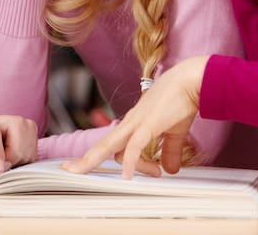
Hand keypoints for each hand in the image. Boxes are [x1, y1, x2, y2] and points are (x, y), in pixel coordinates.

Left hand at [0, 107, 37, 173]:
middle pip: (20, 126)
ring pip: (28, 132)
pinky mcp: (8, 137)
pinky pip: (28, 141)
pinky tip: (9, 167)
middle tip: (0, 171)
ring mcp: (0, 127)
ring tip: (6, 169)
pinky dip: (25, 156)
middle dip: (17, 152)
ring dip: (24, 154)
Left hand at [63, 55, 208, 178]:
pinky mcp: (147, 124)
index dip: (128, 165)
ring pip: (109, 145)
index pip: (120, 148)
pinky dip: (131, 161)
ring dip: (100, 162)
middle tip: (68, 169)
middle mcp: (130, 122)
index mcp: (133, 123)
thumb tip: (170, 170)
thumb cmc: (181, 101)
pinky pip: (134, 146)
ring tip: (87, 174)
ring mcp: (136, 122)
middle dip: (85, 159)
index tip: (138, 177)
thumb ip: (170, 151)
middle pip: (102, 145)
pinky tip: (128, 175)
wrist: (189, 81)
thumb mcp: (174, 132)